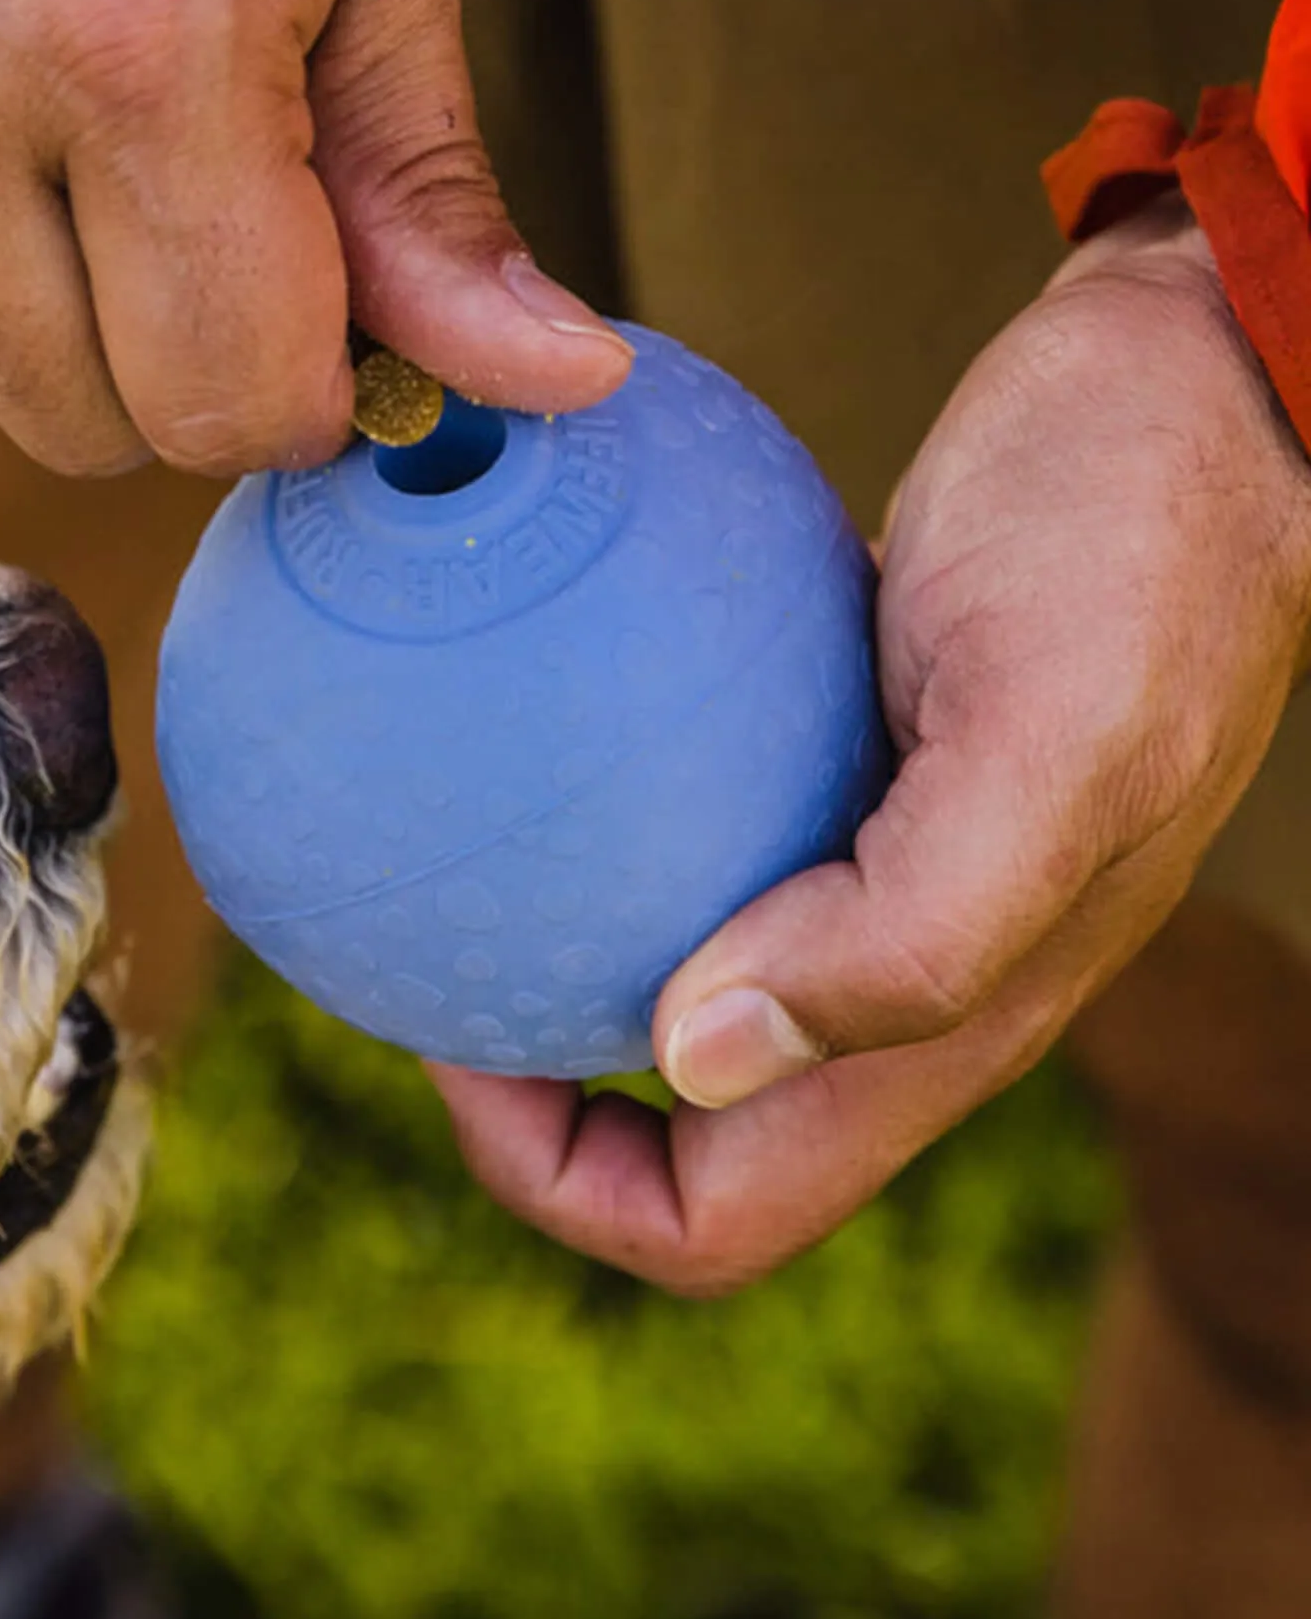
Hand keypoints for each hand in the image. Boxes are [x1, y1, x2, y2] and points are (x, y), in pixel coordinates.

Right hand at [0, 0, 627, 475]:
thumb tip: (553, 382)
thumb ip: (433, 186)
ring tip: (92, 181)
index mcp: (140, 47)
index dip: (300, 396)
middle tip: (214, 241)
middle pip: (85, 421)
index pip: (227, 404)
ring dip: (50, 340)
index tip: (318, 328)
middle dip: (178, 374)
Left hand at [429, 200, 1310, 1294]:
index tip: (454, 1045)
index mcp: (943, 1026)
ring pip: (677, 992)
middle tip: (420, 951)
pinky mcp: (844, 772)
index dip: (561, 1180)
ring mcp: (869, 876)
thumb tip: (696, 1057)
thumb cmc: (1136, 545)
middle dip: (526, 1091)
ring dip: (552, 960)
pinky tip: (519, 726)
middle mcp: (896, 978)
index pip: (715, 1219)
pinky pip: (693, 844)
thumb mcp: (1048, 735)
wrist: (1198, 399)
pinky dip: (596, 823)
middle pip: (673, 1134)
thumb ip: (909, 930)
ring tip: (440, 857)